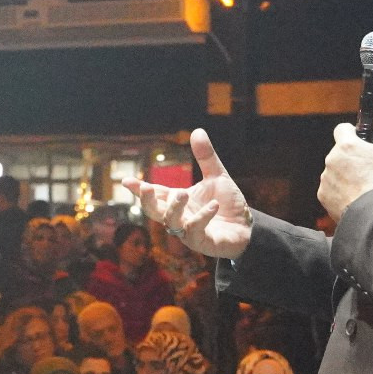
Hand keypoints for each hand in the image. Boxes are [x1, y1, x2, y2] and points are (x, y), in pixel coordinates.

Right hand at [132, 129, 255, 259]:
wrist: (246, 226)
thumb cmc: (227, 203)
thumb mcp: (217, 176)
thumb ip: (206, 157)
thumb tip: (197, 130)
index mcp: (178, 201)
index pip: (156, 193)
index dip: (140, 189)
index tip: (126, 181)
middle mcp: (179, 216)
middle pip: (155, 211)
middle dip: (147, 201)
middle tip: (145, 188)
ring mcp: (188, 231)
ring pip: (171, 223)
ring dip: (174, 208)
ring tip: (182, 193)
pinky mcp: (203, 242)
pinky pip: (196, 231)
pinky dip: (203, 217)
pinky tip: (213, 205)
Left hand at [318, 115, 372, 220]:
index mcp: (346, 145)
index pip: (342, 129)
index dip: (352, 133)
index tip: (362, 142)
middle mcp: (331, 159)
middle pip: (339, 152)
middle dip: (350, 157)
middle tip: (368, 169)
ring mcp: (325, 178)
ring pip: (334, 170)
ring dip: (344, 174)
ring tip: (362, 185)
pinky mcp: (323, 195)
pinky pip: (330, 188)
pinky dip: (340, 191)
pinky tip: (355, 196)